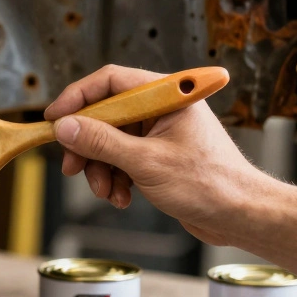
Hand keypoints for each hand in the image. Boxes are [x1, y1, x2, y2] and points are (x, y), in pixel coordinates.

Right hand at [43, 65, 277, 246]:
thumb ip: (102, 142)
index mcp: (166, 96)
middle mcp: (162, 109)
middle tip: (72, 166)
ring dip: (101, 168)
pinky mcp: (158, 156)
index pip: (110, 81)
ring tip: (105, 191)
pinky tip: (122, 197)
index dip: (77, 97)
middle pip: (106, 114)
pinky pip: (122, 159)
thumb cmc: (210, 184)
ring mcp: (160, 133)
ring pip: (110, 141)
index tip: (54, 118)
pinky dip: (116, 178)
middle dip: (87, 143)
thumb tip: (66, 126)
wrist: (241, 215)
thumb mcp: (146, 163)